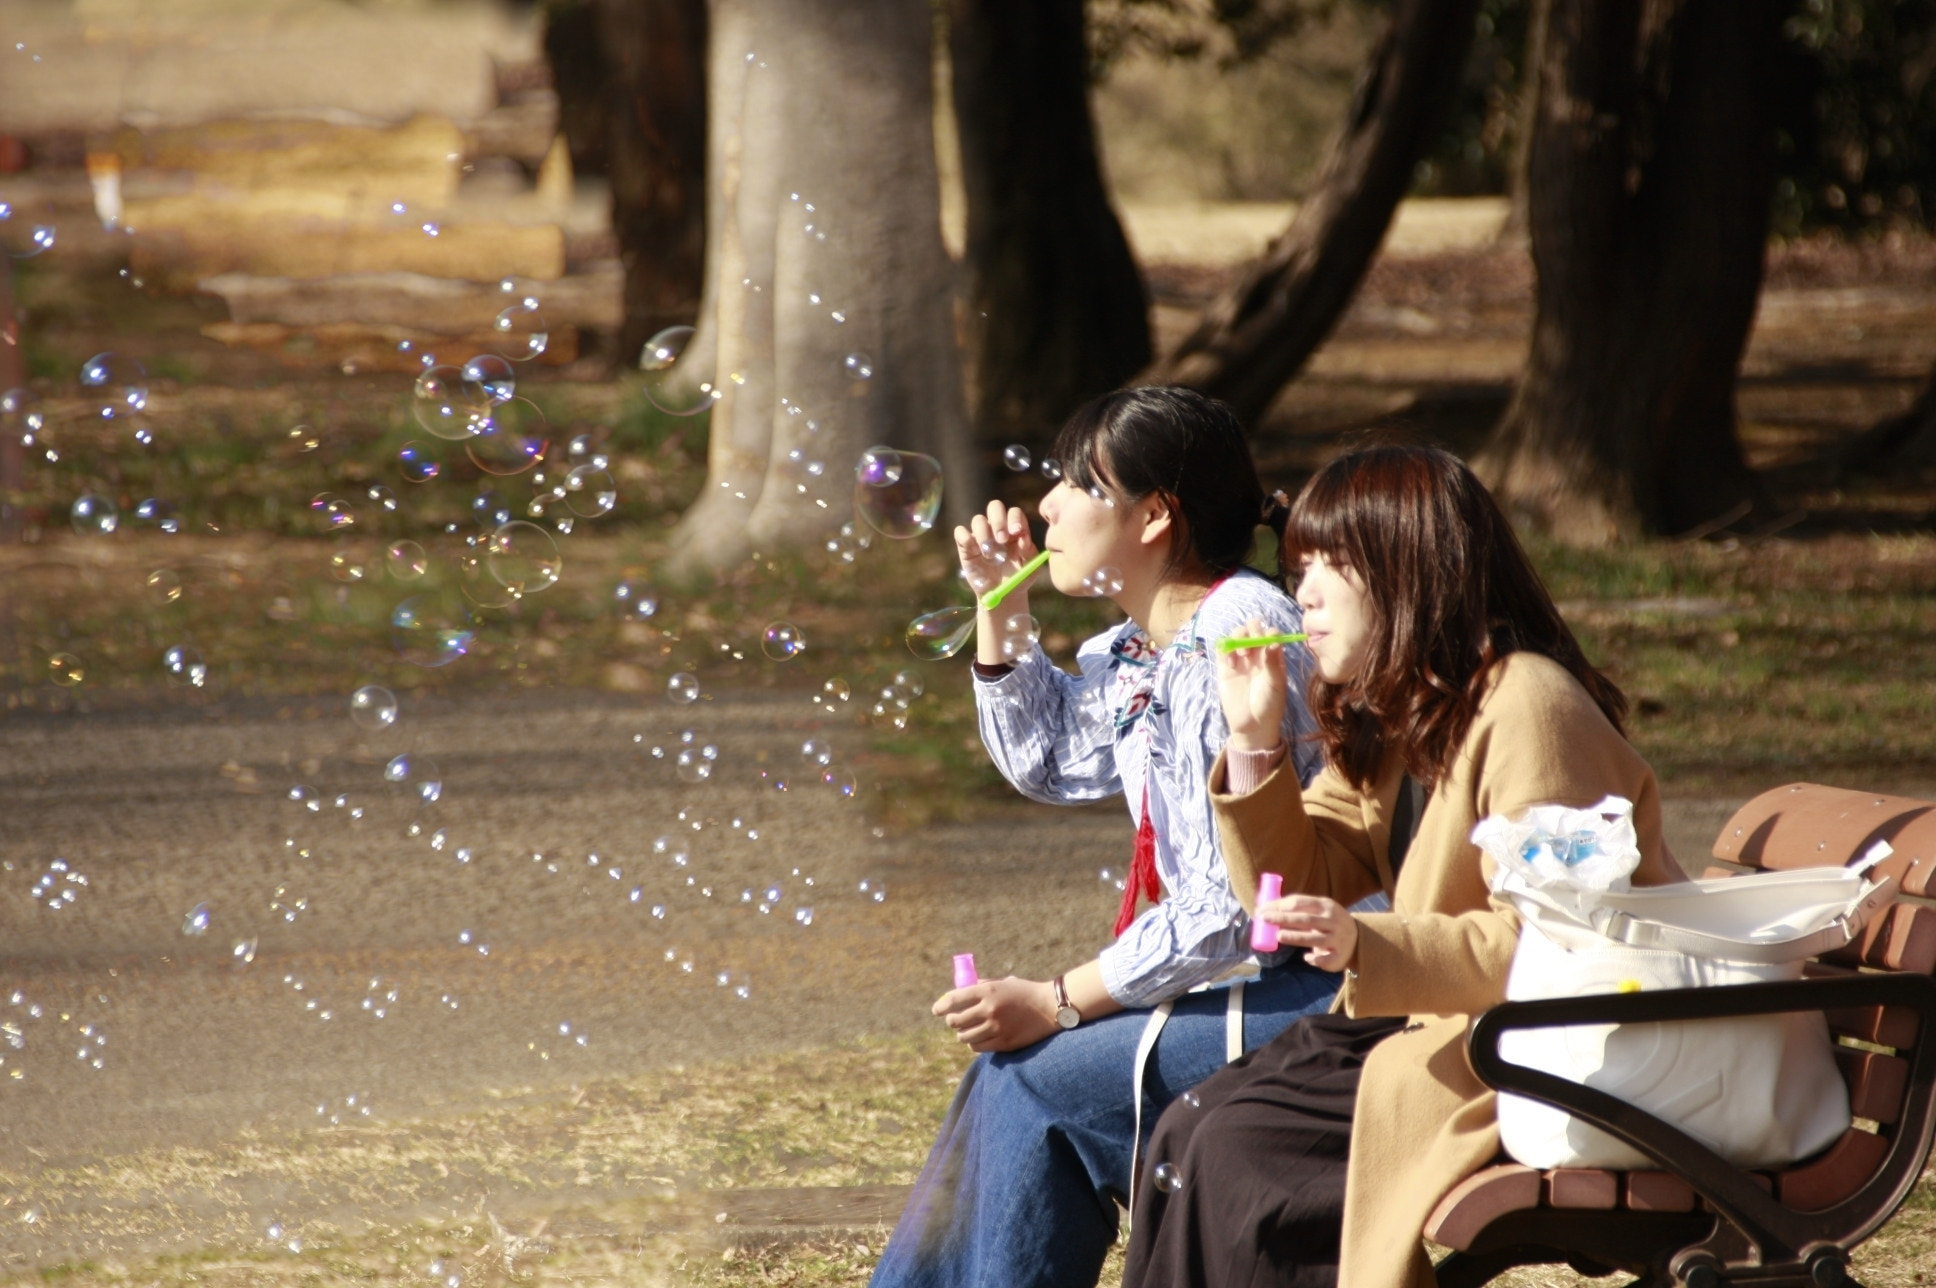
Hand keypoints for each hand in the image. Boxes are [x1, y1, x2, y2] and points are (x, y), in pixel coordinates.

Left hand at [933, 976, 1058, 1051]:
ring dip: (962, 1034)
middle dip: (951, 1021)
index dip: (941, 1006)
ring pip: (964, 1036)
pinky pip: (978, 1047)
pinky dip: (974, 1043)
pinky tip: (978, 1039)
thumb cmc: (1026, 992)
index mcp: (988, 990)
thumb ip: (983, 986)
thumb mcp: (1004, 983)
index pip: (954, 999)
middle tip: (953, 1021)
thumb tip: (962, 991)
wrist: (1050, 1008)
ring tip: (967, 1030)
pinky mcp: (1003, 1043)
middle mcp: (989, 1009)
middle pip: (956, 1020)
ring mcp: (996, 1028)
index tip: (935, 1010)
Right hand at [953, 499, 1037, 597]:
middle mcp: (997, 528)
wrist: (1002, 595)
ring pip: (978, 519)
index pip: (1014, 513)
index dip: (1014, 519)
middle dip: (998, 521)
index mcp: (1015, 530)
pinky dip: (967, 540)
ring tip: (990, 556)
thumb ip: (1029, 552)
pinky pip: (960, 532)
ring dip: (984, 535)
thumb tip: (1023, 537)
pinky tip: (975, 553)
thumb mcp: (1030, 568)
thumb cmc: (1018, 579)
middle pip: (994, 507)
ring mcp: (981, 535)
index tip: (1017, 532)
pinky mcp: (966, 545)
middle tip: (1002, 540)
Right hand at [1216, 615, 1288, 752]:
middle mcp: (1257, 654)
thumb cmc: (1270, 706)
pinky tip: (1231, 664)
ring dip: (1239, 637)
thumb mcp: (1275, 685)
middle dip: (1252, 630)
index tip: (1266, 642)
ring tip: (1242, 656)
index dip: (1268, 632)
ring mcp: (1241, 659)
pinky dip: (1225, 649)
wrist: (1252, 726)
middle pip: (1253, 628)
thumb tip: (1273, 641)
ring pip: (1237, 634)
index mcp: (1273, 656)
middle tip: (1252, 645)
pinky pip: (1222, 648)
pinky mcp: (1225, 667)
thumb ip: (1273, 663)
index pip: (1271, 633)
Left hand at [1257, 895, 1357, 971]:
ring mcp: (1338, 939)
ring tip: (1278, 936)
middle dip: (1283, 919)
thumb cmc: (1328, 921)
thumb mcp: (1319, 909)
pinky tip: (1306, 957)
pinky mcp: (1339, 956)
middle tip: (1264, 919)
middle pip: (1305, 919)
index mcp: (1325, 905)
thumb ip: (1298, 908)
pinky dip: (1315, 959)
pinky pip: (1325, 959)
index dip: (1279, 906)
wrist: (1357, 938)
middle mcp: (1333, 921)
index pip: (1299, 902)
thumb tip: (1266, 908)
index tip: (1262, 910)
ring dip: (1295, 937)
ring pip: (1314, 939)